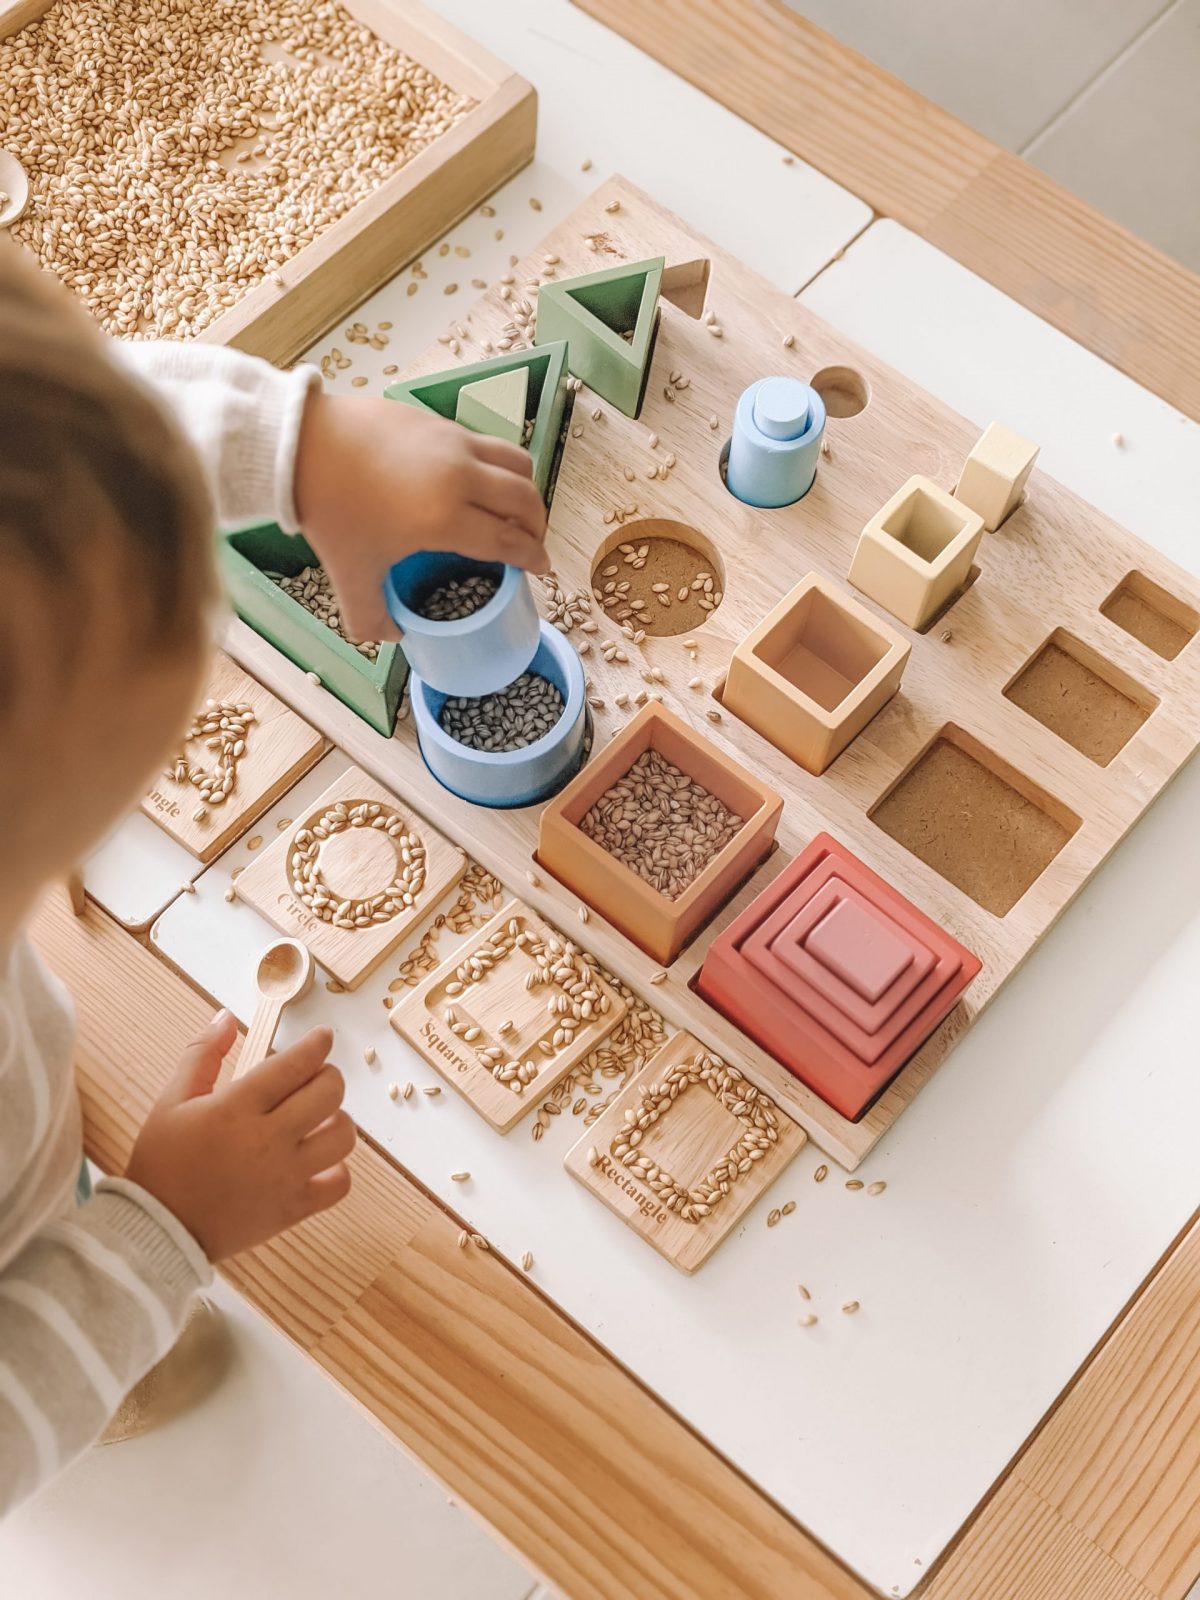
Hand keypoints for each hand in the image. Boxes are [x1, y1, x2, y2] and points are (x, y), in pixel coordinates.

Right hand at [125, 1010, 354, 1261]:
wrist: (157, 1229)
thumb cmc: (163, 1162)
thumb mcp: (172, 1100)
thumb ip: (202, 1055)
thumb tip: (225, 1016)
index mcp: (237, 1108)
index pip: (296, 1064)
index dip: (318, 1044)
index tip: (323, 1037)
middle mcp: (267, 1139)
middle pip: (329, 1093)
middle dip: (329, 1077)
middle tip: (315, 1079)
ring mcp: (285, 1176)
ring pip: (342, 1136)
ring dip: (338, 1120)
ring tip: (318, 1119)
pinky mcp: (293, 1209)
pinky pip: (339, 1185)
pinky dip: (337, 1170)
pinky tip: (318, 1160)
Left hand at [293, 390, 549, 643]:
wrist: (299, 445)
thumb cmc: (328, 510)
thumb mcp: (349, 573)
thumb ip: (370, 617)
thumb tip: (393, 637)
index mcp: (445, 519)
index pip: (509, 540)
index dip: (533, 557)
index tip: (542, 568)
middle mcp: (460, 477)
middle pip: (524, 499)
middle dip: (537, 525)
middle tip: (531, 541)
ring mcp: (452, 442)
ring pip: (515, 461)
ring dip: (524, 488)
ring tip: (514, 507)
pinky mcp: (438, 420)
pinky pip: (485, 443)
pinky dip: (496, 465)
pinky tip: (476, 480)